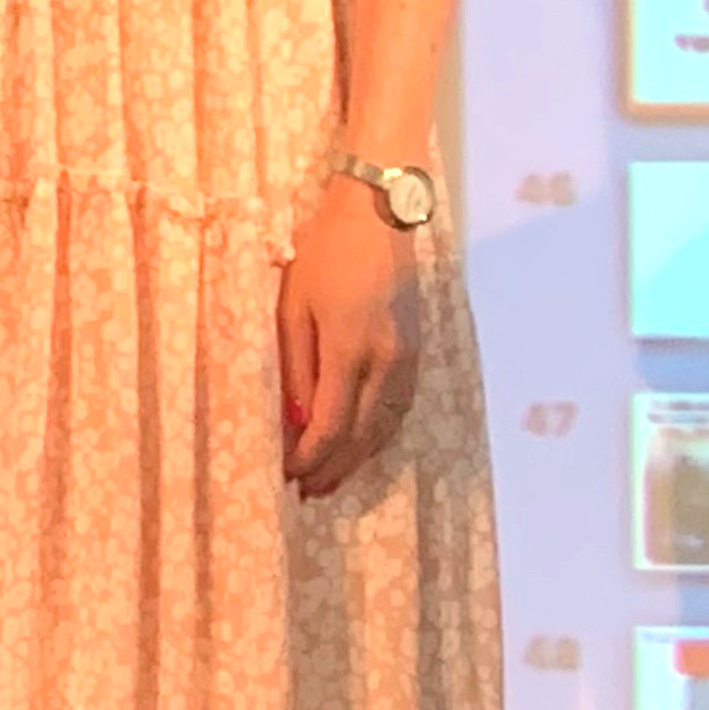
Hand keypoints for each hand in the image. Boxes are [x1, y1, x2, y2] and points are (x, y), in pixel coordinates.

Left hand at [278, 174, 422, 499]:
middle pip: (363, 434)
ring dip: (360, 458)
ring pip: (387, 426)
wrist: (379, 216)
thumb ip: (296, 366)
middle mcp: (388, 361)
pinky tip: (363, 444)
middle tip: (309, 492)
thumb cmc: (323, 254)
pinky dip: (380, 433)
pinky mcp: (419, 351)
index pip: (333, 423)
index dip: (311, 456)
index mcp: (351, 348)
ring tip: (333, 478)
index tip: (289, 475)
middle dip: (336, 467)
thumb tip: (296, 420)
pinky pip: (400, 407)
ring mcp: (410, 358)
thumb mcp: (293, 306)